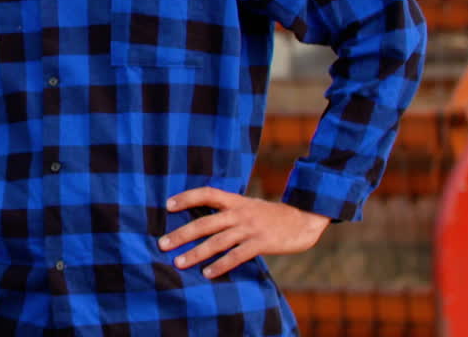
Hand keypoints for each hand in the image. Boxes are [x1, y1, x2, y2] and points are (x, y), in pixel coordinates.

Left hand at [158, 187, 329, 278]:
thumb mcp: (249, 206)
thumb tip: (202, 220)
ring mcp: (250, 228)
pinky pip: (237, 256)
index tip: (168, 205)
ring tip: (179, 262)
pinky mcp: (261, 243)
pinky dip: (221, 266)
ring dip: (196, 253)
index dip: (187, 197)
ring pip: (217, 241)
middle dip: (182, 234)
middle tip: (162, 243)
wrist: (305, 219)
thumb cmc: (271, 216)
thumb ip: (229, 211)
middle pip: (205, 222)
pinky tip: (208, 274)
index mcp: (236, 201)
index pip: (207, 193)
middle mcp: (240, 213)